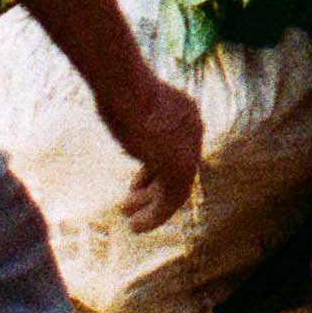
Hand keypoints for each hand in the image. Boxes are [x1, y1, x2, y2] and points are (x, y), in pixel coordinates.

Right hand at [110, 66, 208, 225]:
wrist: (126, 85)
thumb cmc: (118, 87)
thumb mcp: (130, 101)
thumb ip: (133, 115)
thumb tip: (119, 116)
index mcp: (184, 112)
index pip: (173, 147)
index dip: (153, 169)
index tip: (136, 185)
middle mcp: (193, 130)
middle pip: (174, 167)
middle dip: (151, 187)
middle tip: (130, 202)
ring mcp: (189, 149)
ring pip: (175, 187)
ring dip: (151, 206)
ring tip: (131, 220)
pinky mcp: (180, 168)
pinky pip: (171, 200)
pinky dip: (155, 216)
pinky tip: (137, 226)